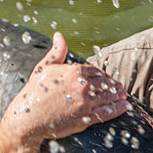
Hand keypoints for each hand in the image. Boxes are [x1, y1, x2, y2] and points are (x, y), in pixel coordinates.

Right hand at [0, 32, 127, 152]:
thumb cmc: (34, 92)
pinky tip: (124, 107)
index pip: (95, 71)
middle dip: (113, 85)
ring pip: (109, 97)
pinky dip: (118, 109)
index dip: (103, 75)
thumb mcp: (44, 68)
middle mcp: (82, 85)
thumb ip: (57, 51)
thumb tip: (59, 34)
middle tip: (120, 87)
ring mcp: (85, 102)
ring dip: (119, 96)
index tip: (107, 78)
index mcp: (74, 71)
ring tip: (124, 95)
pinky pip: (107, 112)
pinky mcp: (86, 118)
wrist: (28, 118)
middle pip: (105, 83)